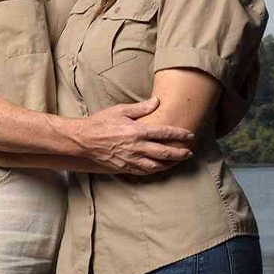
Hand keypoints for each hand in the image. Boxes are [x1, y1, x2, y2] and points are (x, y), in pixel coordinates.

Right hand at [78, 97, 194, 174]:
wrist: (84, 139)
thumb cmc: (101, 122)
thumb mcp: (120, 110)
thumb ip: (141, 108)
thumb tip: (157, 101)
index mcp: (137, 131)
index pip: (164, 133)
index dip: (179, 134)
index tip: (190, 135)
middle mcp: (136, 147)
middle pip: (165, 152)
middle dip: (180, 153)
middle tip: (189, 152)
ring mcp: (131, 159)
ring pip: (157, 165)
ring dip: (170, 164)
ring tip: (178, 161)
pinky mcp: (125, 167)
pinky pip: (144, 171)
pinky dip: (155, 170)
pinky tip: (160, 167)